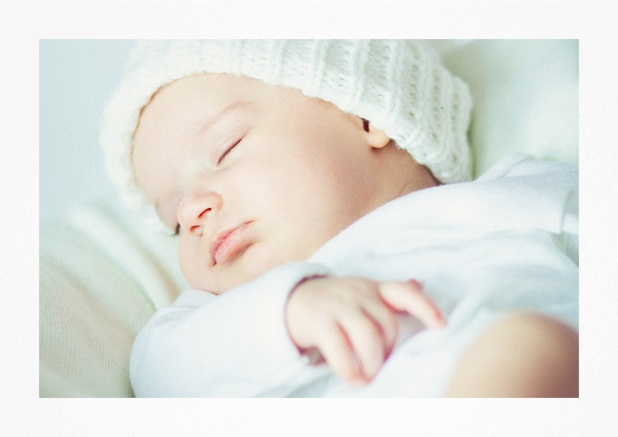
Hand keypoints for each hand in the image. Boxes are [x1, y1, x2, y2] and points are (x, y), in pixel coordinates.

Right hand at [285, 276, 444, 385]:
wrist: (291, 299)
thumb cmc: (335, 302)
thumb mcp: (362, 293)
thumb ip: (388, 294)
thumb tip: (419, 283)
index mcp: (373, 288)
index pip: (404, 293)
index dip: (425, 308)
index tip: (442, 326)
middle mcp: (359, 293)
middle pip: (386, 325)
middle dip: (388, 351)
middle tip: (379, 366)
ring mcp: (338, 305)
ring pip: (368, 337)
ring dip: (372, 363)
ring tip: (368, 376)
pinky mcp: (319, 321)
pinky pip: (340, 348)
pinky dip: (350, 368)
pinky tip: (353, 379)